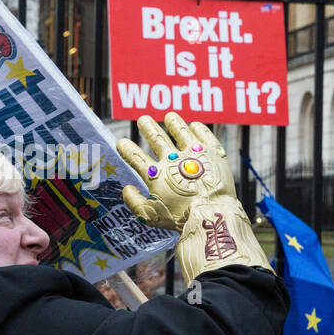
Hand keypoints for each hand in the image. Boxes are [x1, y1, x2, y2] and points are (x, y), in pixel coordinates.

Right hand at [117, 113, 232, 229]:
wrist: (210, 214)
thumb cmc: (180, 218)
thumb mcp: (150, 216)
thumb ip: (134, 202)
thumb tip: (127, 189)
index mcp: (156, 176)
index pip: (137, 158)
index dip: (127, 149)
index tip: (121, 142)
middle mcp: (173, 160)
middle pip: (157, 138)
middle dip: (148, 127)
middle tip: (143, 119)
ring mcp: (193, 154)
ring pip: (181, 132)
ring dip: (174, 123)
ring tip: (170, 116)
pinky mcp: (212, 153)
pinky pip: (204, 136)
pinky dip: (198, 129)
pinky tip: (194, 125)